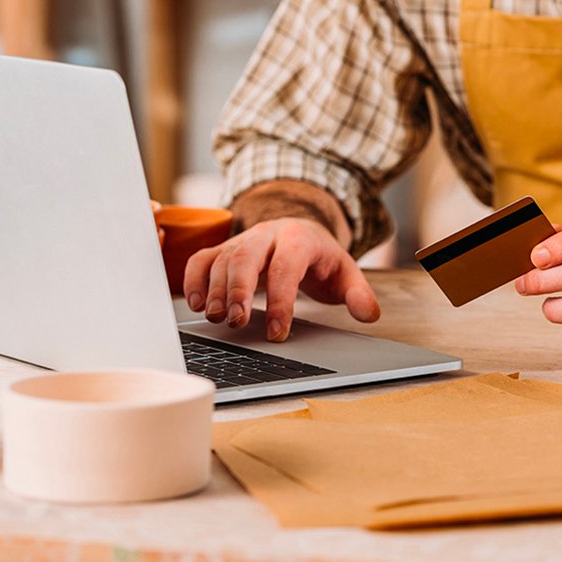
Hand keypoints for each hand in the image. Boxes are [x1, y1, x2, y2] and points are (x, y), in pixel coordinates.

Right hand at [182, 218, 379, 341]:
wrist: (300, 229)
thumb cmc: (320, 258)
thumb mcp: (346, 273)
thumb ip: (359, 294)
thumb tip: (368, 314)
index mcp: (300, 238)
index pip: (287, 266)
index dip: (281, 300)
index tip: (278, 332)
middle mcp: (268, 235)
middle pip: (246, 256)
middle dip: (239, 290)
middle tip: (237, 322)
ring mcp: (243, 240)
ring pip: (222, 258)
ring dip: (216, 290)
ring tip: (218, 319)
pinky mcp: (224, 249)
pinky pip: (202, 258)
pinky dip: (193, 279)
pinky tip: (196, 304)